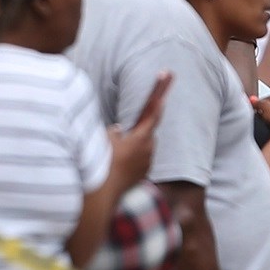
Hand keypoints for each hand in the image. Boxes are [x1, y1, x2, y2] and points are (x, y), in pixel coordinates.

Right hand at [110, 72, 171, 192]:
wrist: (105, 192)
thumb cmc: (103, 162)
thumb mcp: (105, 140)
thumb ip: (114, 131)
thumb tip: (118, 130)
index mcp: (141, 137)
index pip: (153, 112)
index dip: (160, 94)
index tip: (166, 77)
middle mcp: (149, 148)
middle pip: (146, 131)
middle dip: (136, 131)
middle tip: (122, 139)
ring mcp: (148, 162)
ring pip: (142, 146)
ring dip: (132, 146)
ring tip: (114, 156)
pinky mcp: (144, 173)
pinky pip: (138, 160)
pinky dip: (130, 159)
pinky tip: (117, 167)